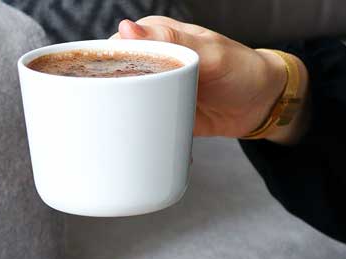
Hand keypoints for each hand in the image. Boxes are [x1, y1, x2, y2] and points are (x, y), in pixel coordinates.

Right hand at [111, 17, 309, 143]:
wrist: (260, 105)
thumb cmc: (241, 69)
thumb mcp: (210, 52)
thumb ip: (171, 41)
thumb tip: (125, 30)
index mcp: (157, 38)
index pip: (116, 46)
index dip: (98, 63)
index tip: (86, 84)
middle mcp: (152, 63)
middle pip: (114, 76)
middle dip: (101, 94)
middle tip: (93, 115)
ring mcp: (156, 90)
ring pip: (124, 101)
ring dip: (116, 116)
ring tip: (103, 133)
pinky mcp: (161, 114)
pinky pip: (142, 122)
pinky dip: (136, 132)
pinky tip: (128, 142)